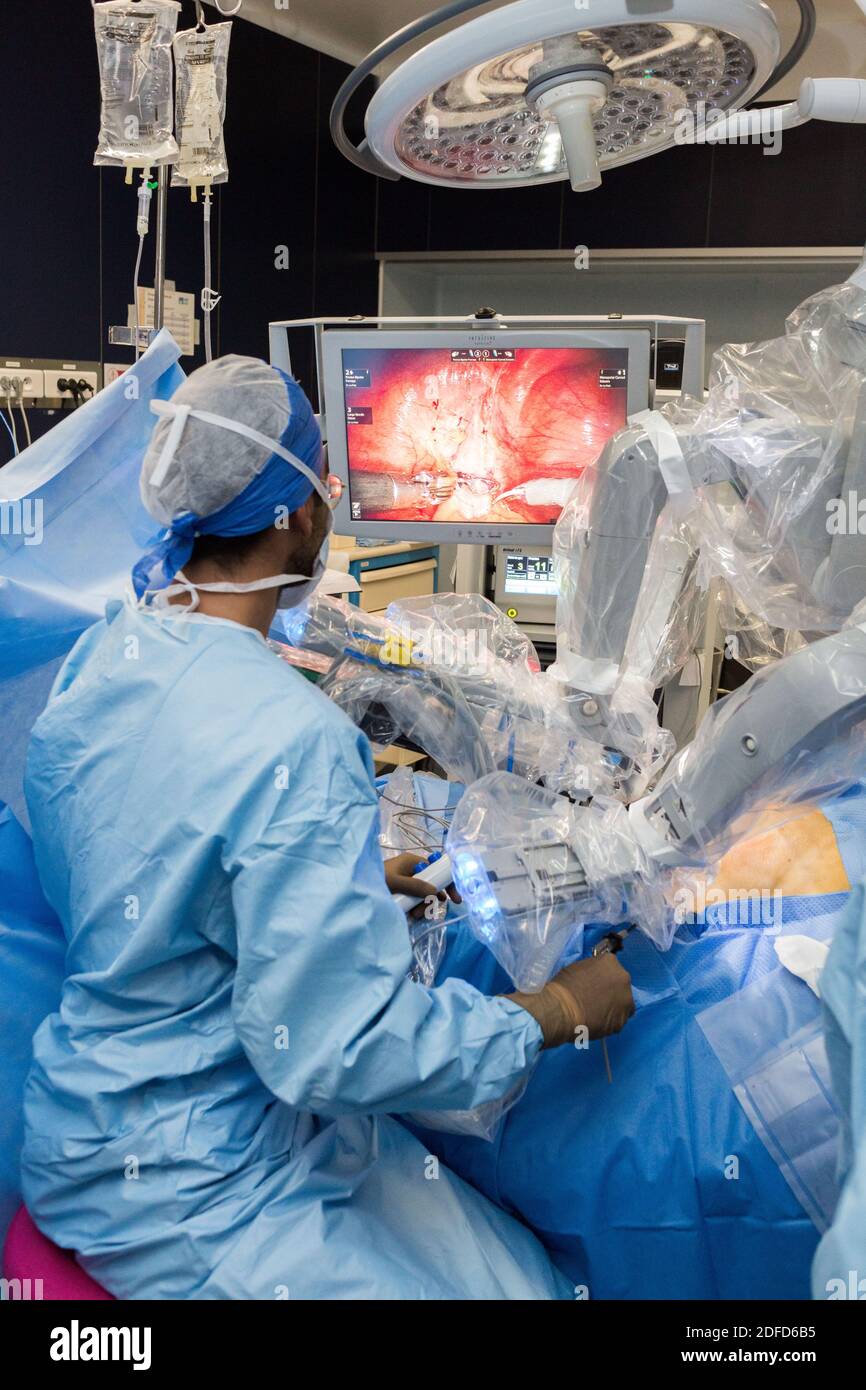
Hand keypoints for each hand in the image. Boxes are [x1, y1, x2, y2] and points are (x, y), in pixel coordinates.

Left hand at [383, 852, 460, 915]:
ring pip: (425, 896)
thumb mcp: (395, 882)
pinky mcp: (404, 894)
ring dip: (423, 907)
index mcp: (413, 862)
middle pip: (433, 885)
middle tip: (428, 913)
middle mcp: (413, 871)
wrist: (356, 890)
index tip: (454, 898)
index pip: (438, 868)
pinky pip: (416, 902)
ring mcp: (408, 883)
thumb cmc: (376, 880)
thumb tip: (435, 892)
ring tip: (413, 915)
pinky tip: (409, 916)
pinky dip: (416, 910)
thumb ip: (415, 886)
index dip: (447, 881)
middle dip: (432, 900)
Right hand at [507, 953, 634, 1048]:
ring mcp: (626, 1001)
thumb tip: (595, 978)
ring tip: (597, 1013)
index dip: (603, 978)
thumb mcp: (578, 968)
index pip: (611, 968)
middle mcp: (624, 978)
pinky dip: (610, 1022)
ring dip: (614, 1007)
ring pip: (623, 1004)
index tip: (596, 985)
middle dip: (612, 992)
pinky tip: (597, 1023)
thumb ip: (593, 971)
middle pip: (621, 985)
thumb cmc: (563, 987)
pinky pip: (618, 1020)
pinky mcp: (622, 1021)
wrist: (561, 1010)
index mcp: (611, 962)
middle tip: (597, 999)